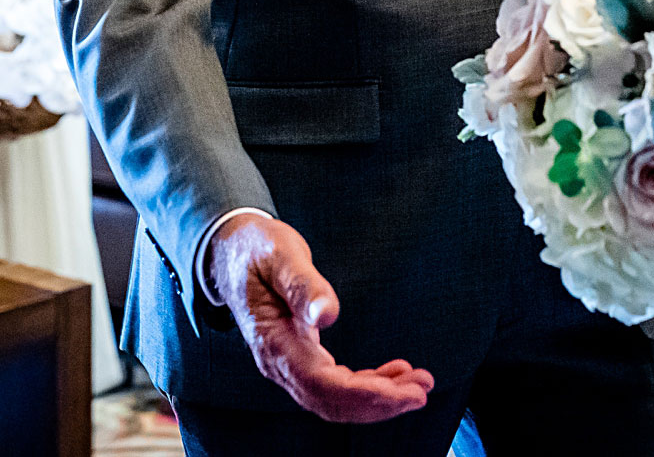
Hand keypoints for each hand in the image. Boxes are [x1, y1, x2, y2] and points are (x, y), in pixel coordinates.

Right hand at [206, 215, 433, 422]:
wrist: (232, 251)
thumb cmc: (256, 250)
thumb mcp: (280, 256)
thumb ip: (303, 286)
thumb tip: (328, 315)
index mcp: (274, 342)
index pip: (322, 385)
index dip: (364, 394)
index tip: (403, 391)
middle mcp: (279, 363)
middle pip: (331, 402)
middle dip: (379, 403)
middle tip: (421, 392)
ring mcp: (287, 364)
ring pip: (334, 399)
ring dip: (377, 398)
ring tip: (416, 386)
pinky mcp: (298, 357)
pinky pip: (333, 385)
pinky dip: (365, 385)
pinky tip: (392, 373)